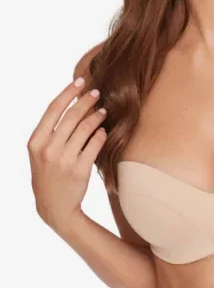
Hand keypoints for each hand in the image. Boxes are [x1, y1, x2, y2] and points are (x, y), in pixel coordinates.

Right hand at [27, 77, 107, 233]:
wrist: (54, 207)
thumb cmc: (48, 174)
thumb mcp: (40, 153)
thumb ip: (51, 131)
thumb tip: (71, 102)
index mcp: (35, 142)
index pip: (53, 109)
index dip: (68, 92)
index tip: (80, 80)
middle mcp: (48, 149)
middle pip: (72, 115)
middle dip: (87, 100)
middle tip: (97, 93)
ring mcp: (64, 160)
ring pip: (86, 128)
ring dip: (97, 116)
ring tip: (103, 111)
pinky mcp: (79, 170)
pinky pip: (95, 144)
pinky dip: (101, 134)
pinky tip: (103, 130)